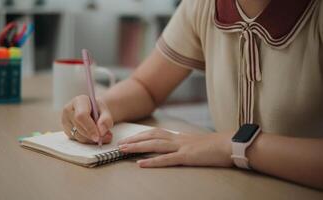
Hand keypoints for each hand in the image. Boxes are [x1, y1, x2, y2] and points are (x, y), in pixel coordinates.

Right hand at [62, 95, 112, 143]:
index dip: (90, 127)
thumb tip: (101, 131)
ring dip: (92, 139)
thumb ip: (106, 119)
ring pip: (78, 136)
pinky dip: (88, 140)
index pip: (81, 115)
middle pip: (79, 127)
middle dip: (93, 135)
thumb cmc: (97, 109)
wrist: (92, 110)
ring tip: (104, 136)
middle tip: (107, 137)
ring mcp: (65, 121)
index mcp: (79, 101)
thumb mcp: (105, 111)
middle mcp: (68, 110)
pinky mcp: (66, 130)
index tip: (98, 137)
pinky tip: (94, 136)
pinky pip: (77, 140)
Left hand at [118, 128, 233, 167]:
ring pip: (155, 145)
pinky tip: (141, 164)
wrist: (231, 144)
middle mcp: (178, 139)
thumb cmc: (216, 146)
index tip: (129, 138)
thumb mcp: (196, 143)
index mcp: (179, 136)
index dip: (141, 135)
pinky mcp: (187, 157)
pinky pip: (167, 159)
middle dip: (134, 140)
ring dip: (138, 147)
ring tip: (124, 150)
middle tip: (120, 143)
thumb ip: (184, 144)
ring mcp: (182, 147)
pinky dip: (152, 162)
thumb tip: (174, 149)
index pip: (156, 133)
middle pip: (151, 136)